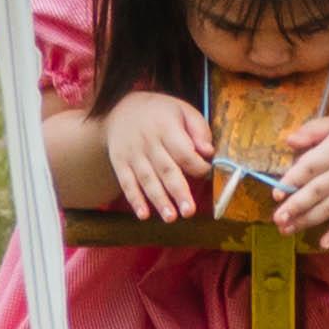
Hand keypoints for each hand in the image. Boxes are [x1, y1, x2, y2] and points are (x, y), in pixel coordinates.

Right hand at [105, 89, 211, 220]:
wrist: (120, 110)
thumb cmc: (161, 112)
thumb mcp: (183, 110)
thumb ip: (198, 130)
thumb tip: (209, 152)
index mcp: (166, 128)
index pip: (184, 152)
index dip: (197, 166)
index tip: (207, 174)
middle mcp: (148, 144)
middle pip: (166, 170)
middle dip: (178, 192)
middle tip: (189, 211)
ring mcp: (132, 156)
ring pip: (147, 181)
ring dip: (159, 201)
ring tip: (171, 218)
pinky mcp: (120, 165)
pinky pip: (127, 184)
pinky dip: (135, 200)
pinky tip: (144, 215)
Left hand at [272, 111, 328, 244]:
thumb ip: (312, 130)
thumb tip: (288, 141)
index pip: (310, 166)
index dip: (292, 180)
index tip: (276, 193)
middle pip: (317, 191)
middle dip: (296, 206)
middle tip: (277, 219)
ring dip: (307, 221)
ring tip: (286, 230)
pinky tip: (324, 243)